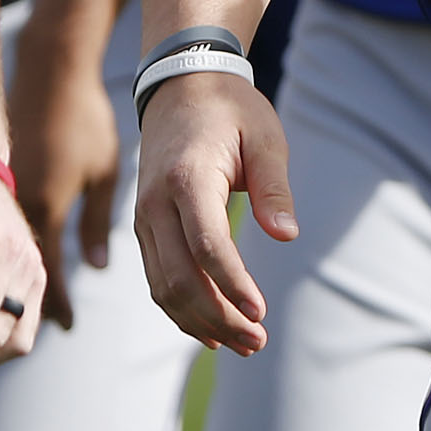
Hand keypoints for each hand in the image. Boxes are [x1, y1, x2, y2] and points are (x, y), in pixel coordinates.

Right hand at [12, 0, 121, 331]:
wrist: (47, 70)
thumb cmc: (84, 117)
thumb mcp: (102, 171)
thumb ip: (96, 222)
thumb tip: (95, 268)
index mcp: (47, 208)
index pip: (49, 274)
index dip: (57, 305)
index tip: (66, 329)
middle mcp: (19, 207)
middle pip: (22, 270)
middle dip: (32, 302)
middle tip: (48, 329)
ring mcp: (5, 193)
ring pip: (8, 251)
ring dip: (18, 279)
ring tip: (30, 302)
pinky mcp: (0, 177)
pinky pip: (2, 228)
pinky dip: (11, 250)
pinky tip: (23, 255)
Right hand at [130, 69, 297, 353]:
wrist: (180, 87)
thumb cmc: (231, 111)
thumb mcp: (265, 137)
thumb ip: (274, 188)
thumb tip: (287, 237)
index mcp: (187, 179)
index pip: (207, 246)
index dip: (233, 285)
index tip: (261, 313)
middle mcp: (155, 204)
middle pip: (181, 278)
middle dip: (220, 317)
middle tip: (259, 341)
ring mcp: (143, 219)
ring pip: (164, 288)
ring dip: (202, 322)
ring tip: (244, 343)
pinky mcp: (143, 229)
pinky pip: (157, 280)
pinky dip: (181, 311)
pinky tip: (211, 331)